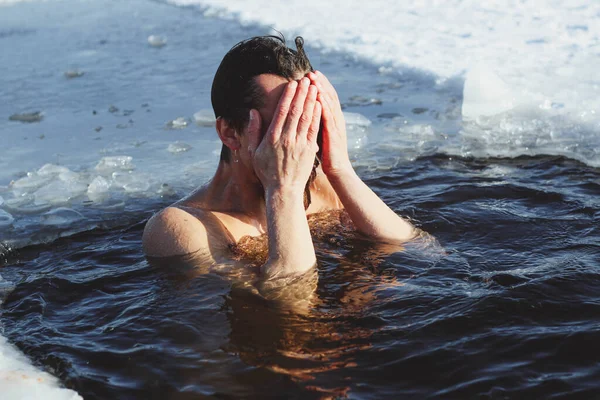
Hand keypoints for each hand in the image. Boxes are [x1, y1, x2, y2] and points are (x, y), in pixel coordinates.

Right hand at [248, 77, 321, 194]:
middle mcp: (286, 139)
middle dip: (302, 93)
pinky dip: (317, 116)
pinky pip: (314, 130)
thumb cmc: (266, 171)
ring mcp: (299, 145)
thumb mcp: (253, 152)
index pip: (281, 111)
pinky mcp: (309, 151)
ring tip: (314, 87)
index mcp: (272, 138)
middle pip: (295, 111)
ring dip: (311, 101)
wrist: (283, 190)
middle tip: (306, 79)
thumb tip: (253, 112)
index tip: (292, 84)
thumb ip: (253, 131)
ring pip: (306, 118)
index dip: (288, 96)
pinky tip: (320, 105)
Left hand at [307, 71, 352, 177]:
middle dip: (320, 83)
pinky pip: (329, 118)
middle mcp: (336, 119)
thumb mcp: (321, 135)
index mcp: (331, 119)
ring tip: (314, 80)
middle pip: (329, 96)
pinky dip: (325, 106)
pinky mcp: (335, 135)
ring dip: (322, 91)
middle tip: (311, 72)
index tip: (310, 74)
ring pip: (330, 104)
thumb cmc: (327, 155)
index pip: (325, 97)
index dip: (319, 85)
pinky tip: (319, 98)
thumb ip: (316, 122)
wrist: (338, 170)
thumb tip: (307, 113)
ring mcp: (336, 126)